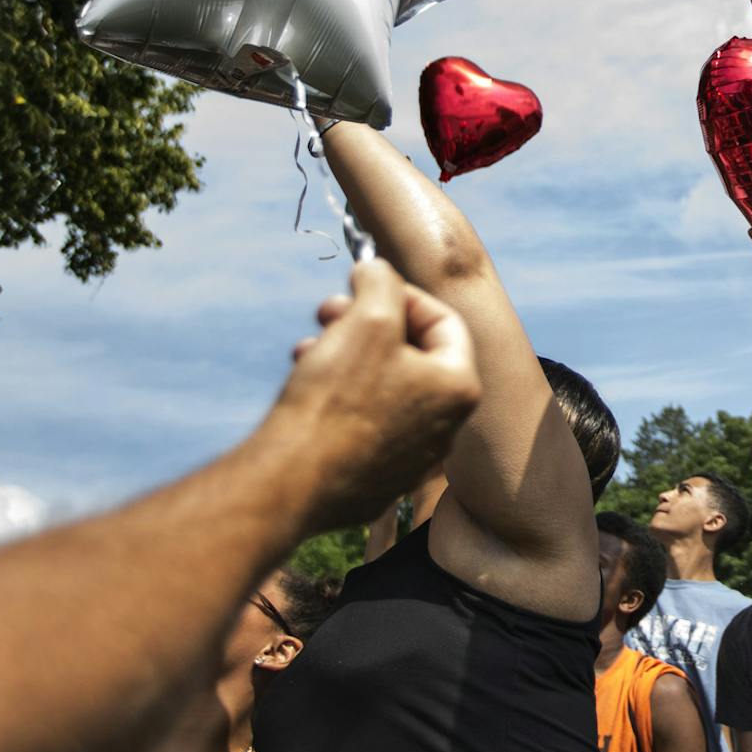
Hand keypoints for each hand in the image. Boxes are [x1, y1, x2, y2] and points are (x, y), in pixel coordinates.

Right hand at [271, 260, 481, 530]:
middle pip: (411, 354)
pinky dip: (339, 396)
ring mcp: (411, 458)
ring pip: (382, 386)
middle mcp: (446, 427)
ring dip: (345, 355)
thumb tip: (379, 270)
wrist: (291, 482)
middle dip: (366, 323)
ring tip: (306, 346)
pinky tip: (305, 384)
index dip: (401, 293)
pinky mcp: (376, 479)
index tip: (362, 284)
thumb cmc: (336, 397)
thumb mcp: (366, 319)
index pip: (444, 321)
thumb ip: (381, 282)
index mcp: (460, 388)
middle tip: (327, 311)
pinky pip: (364, 423)